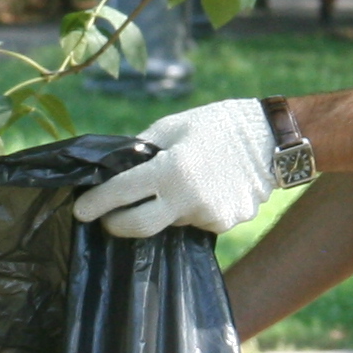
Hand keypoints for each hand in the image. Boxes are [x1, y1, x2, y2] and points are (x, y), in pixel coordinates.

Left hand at [70, 97, 279, 238]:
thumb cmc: (217, 124)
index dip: (96, 203)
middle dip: (117, 224)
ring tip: (182, 182)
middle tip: (107, 219)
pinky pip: (196, 221)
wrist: (272, 139)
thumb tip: (115, 170)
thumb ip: (142, 150)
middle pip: (139, 227)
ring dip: (165, 208)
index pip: (121, 193)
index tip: (81, 211)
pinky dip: (192, 208)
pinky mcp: (225, 224)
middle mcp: (188, 197)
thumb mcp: (173, 126)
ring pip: (171, 221)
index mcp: (171, 168)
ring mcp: (208, 215)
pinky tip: (208, 188)